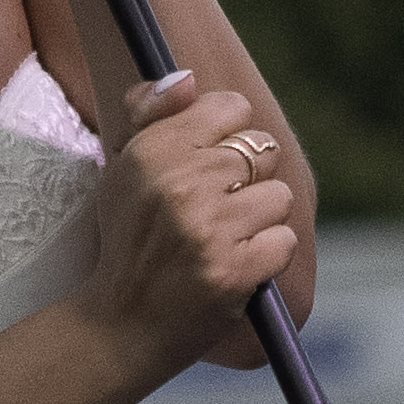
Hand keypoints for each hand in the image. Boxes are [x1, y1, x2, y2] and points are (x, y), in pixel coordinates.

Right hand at [81, 66, 298, 364]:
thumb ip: (152, 114)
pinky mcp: (234, 270)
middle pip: (261, 150)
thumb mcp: (123, 172)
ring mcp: (209, 229)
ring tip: (222, 241)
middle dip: (246, 181)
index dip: (229, 136)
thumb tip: (189, 77)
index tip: (210, 166)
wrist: (119, 326)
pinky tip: (234, 267)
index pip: (231, 107)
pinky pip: (284, 241)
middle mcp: (180, 183)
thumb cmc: (128, 242)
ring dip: (259, 221)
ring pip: (278, 196)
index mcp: (152, 150)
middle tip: (211, 213)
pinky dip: (266, 258)